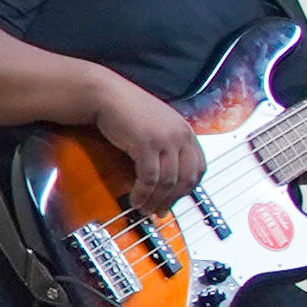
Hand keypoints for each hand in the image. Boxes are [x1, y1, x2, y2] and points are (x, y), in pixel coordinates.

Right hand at [93, 77, 206, 209]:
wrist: (107, 95)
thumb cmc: (127, 110)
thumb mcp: (156, 126)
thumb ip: (166, 145)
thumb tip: (165, 173)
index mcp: (186, 131)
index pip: (199, 168)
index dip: (188, 189)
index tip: (175, 200)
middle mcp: (181, 135)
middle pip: (186, 178)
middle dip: (173, 200)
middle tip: (160, 211)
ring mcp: (165, 140)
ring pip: (168, 181)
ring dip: (156, 200)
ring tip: (145, 209)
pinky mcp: (147, 144)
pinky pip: (149, 178)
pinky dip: (143, 193)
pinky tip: (135, 199)